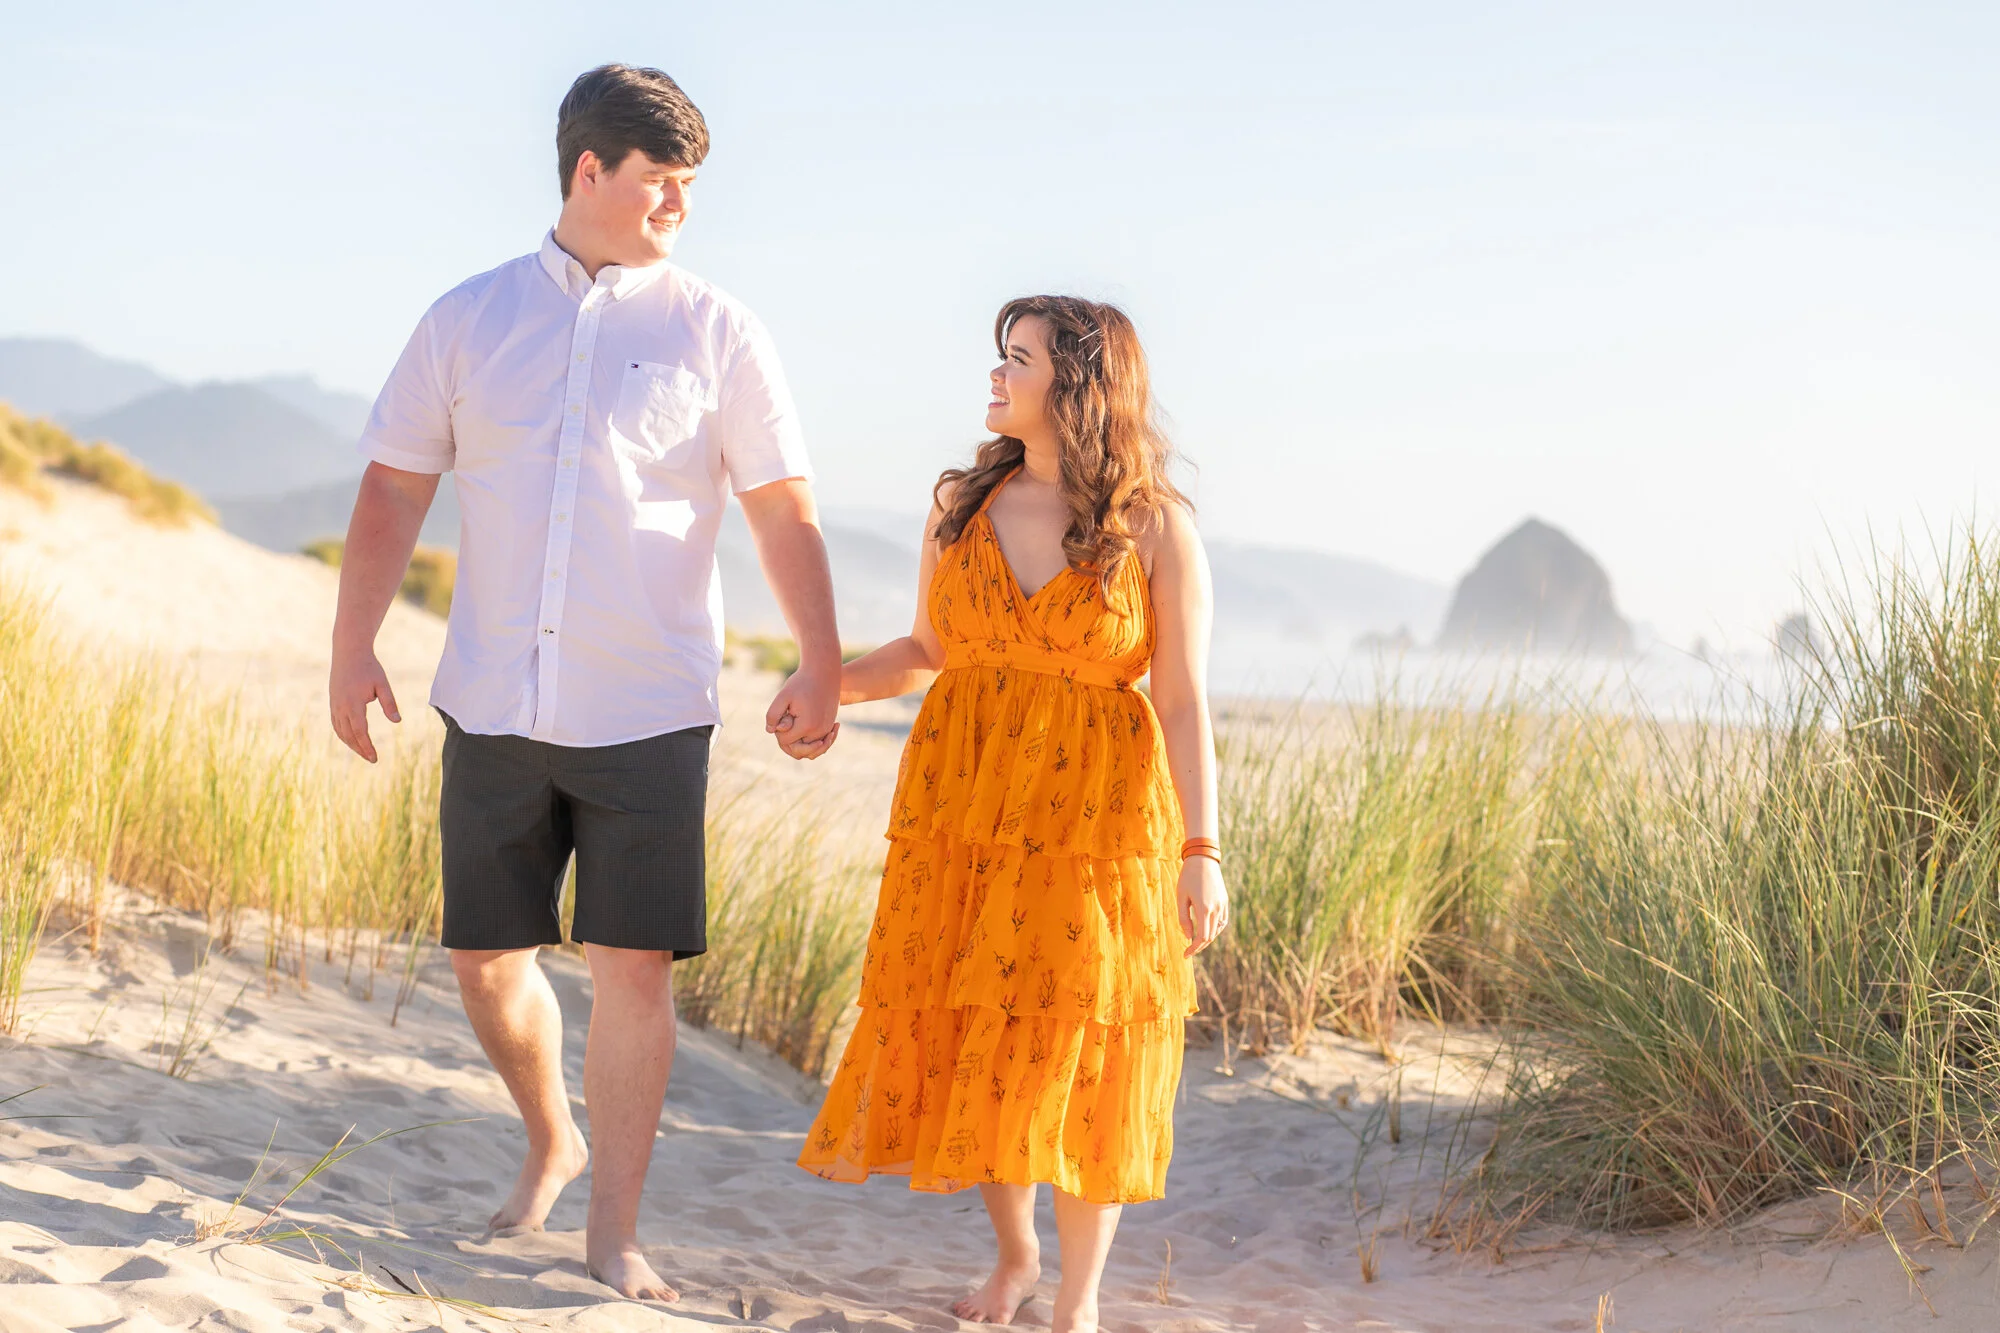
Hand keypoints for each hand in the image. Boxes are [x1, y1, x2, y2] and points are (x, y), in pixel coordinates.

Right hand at [330, 644, 400, 762]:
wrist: (348, 652)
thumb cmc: (369, 667)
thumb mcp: (382, 684)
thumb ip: (389, 703)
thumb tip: (397, 721)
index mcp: (353, 704)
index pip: (360, 732)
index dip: (367, 746)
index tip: (375, 758)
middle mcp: (340, 707)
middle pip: (349, 735)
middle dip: (360, 749)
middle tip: (372, 759)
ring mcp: (334, 705)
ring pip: (340, 731)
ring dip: (351, 744)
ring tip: (364, 752)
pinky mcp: (333, 702)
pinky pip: (336, 724)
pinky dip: (343, 734)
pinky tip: (352, 739)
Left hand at [766, 665, 838, 760]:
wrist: (824, 671)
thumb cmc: (801, 682)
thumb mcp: (783, 696)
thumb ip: (773, 714)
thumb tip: (771, 731)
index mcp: (807, 726)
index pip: (785, 741)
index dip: (778, 730)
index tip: (782, 714)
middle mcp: (819, 732)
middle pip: (798, 750)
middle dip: (788, 740)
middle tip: (786, 720)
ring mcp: (827, 730)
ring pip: (810, 750)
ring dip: (800, 743)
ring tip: (793, 727)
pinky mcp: (830, 726)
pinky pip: (820, 743)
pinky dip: (811, 741)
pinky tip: (801, 727)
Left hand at [1177, 856, 1228, 957]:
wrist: (1203, 859)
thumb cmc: (1187, 877)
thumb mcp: (1181, 897)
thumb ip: (1183, 919)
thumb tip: (1188, 937)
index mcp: (1204, 909)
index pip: (1202, 937)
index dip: (1193, 948)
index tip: (1185, 955)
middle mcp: (1216, 909)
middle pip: (1210, 936)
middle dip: (1199, 946)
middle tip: (1188, 951)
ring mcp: (1222, 905)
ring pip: (1218, 930)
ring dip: (1208, 938)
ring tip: (1196, 942)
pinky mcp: (1225, 901)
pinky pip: (1222, 920)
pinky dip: (1215, 929)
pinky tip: (1207, 930)